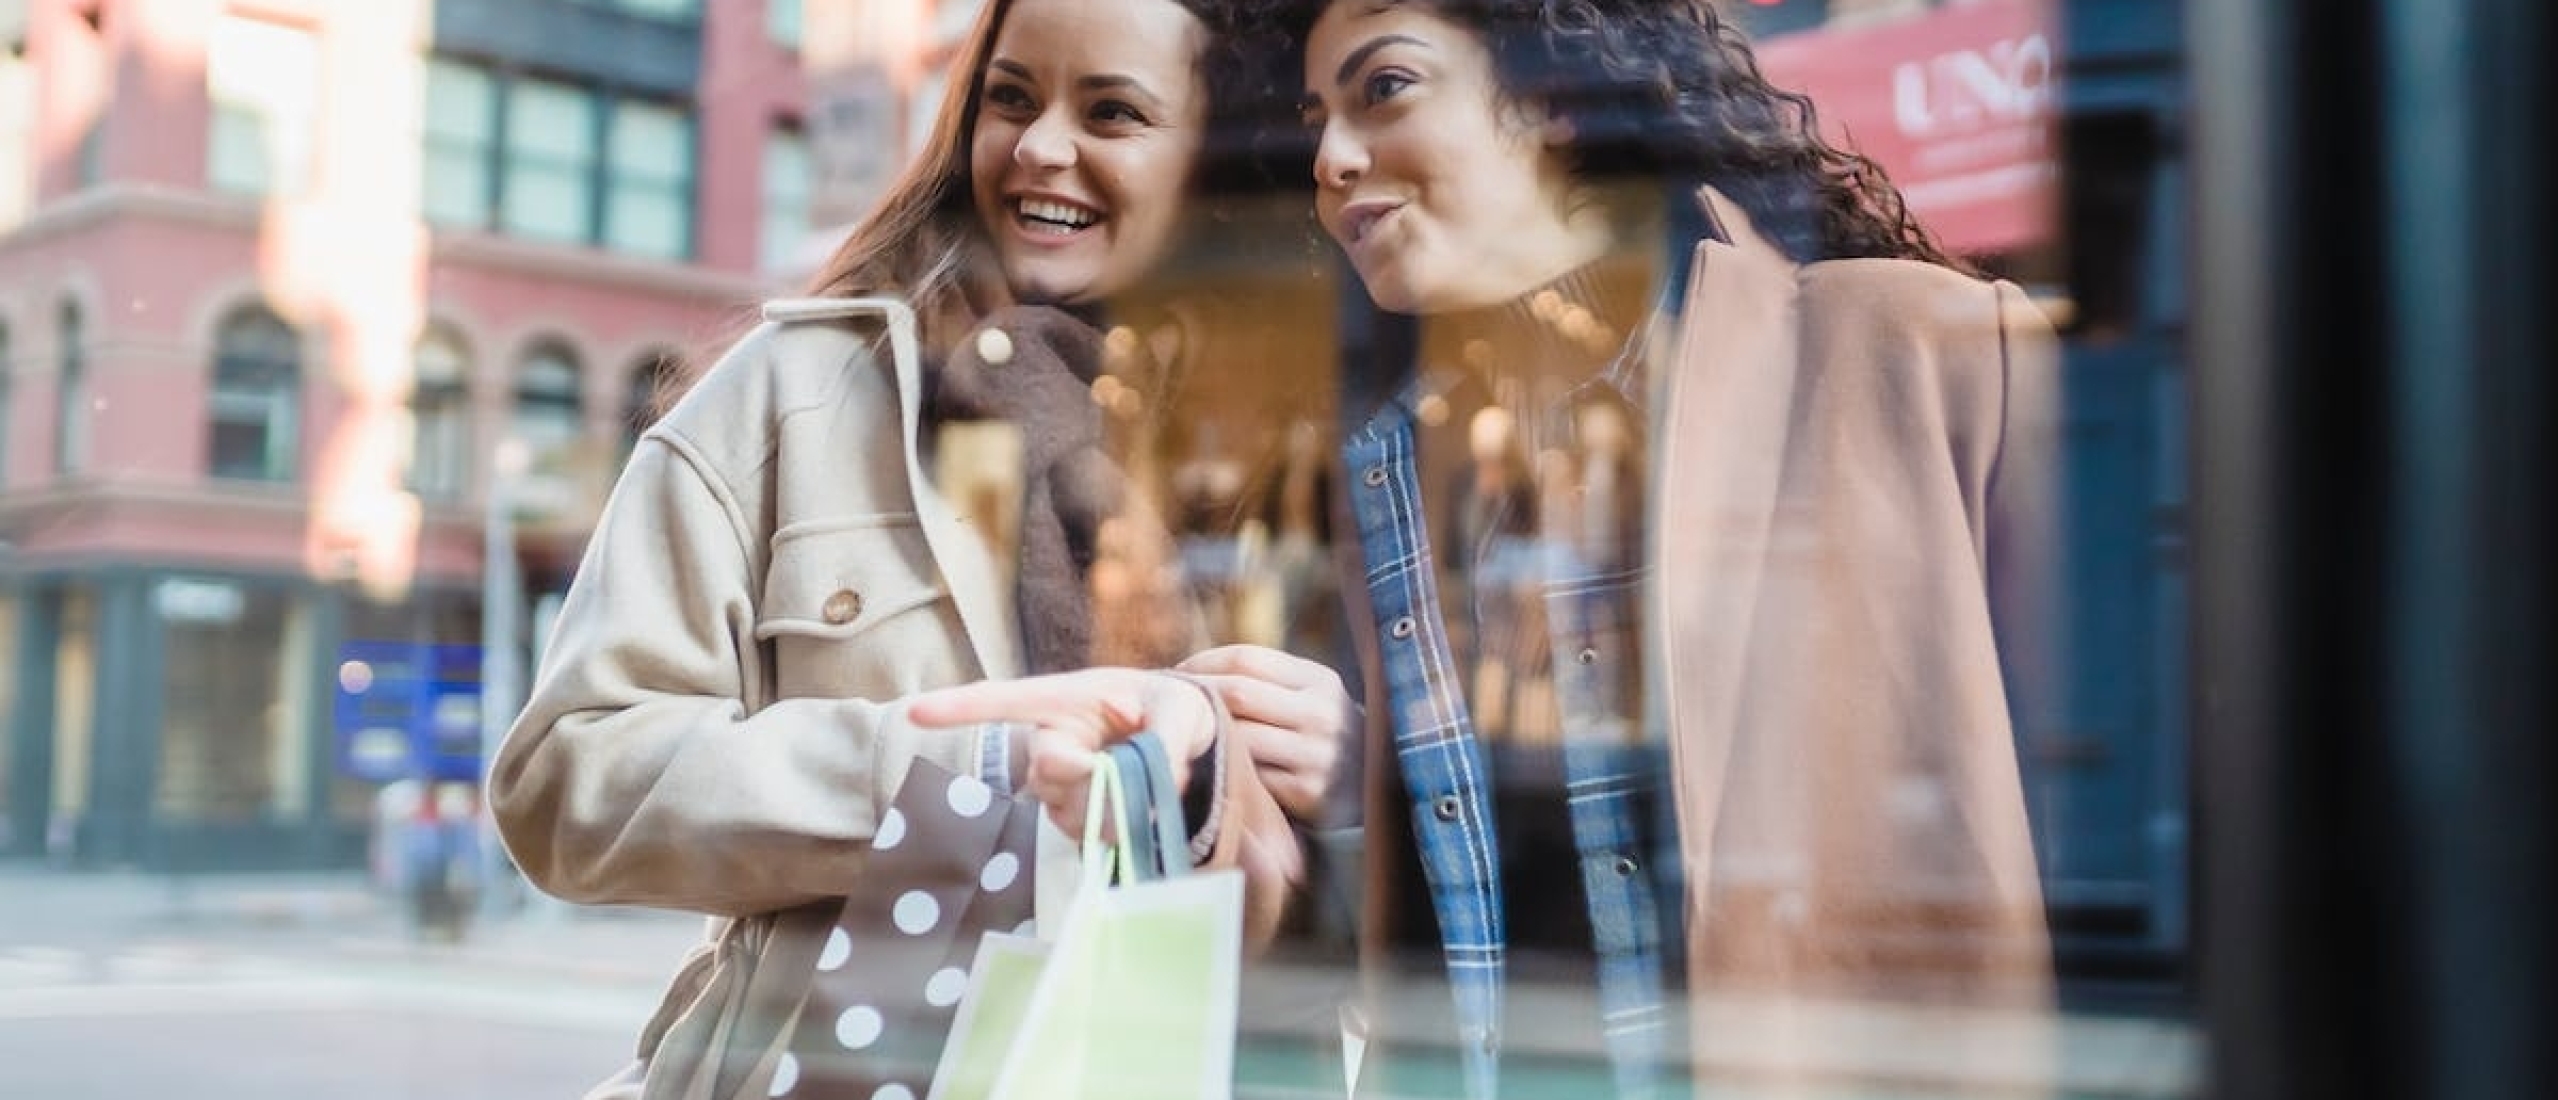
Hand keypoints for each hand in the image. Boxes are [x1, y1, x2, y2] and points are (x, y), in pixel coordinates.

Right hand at [906, 669, 1215, 835]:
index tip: (916, 714)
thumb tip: (1154, 780)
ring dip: (1111, 810)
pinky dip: (1117, 828)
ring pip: (1065, 808)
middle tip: (1130, 772)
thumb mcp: (1184, 709)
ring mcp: (1060, 781)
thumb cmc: (1175, 708)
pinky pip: (1081, 832)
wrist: (1183, 741)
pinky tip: (1142, 811)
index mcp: (1065, 699)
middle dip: (1089, 780)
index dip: (958, 707)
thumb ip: (1168, 740)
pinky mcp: (1073, 813)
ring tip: (1152, 790)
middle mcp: (1052, 739)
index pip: (1003, 701)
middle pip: (1046, 770)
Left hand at [1174, 645, 1353, 822]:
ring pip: (1239, 737)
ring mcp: (1317, 755)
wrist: (1374, 795)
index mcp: (1320, 680)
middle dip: (1194, 697)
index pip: (1247, 658)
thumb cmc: (1322, 740)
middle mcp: (1322, 713)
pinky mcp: (1308, 793)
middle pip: (1237, 694)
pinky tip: (1207, 768)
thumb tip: (1190, 669)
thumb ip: (1266, 683)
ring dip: (1203, 736)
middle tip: (1166, 704)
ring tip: (1179, 733)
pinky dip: (1224, 770)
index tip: (1176, 673)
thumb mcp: (1311, 699)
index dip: (1203, 663)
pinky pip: (1250, 776)